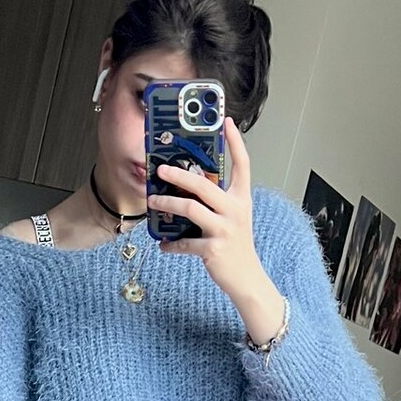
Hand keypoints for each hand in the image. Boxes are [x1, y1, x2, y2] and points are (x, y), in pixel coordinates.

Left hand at [149, 118, 285, 344]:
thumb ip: (217, 201)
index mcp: (241, 199)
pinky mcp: (213, 249)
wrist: (247, 279)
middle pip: (204, 184)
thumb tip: (188, 186)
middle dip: (179, 175)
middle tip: (160, 170)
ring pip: (191, 209)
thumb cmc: (236, 246)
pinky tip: (162, 244)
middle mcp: (235, 211)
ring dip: (168, 204)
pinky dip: (171, 244)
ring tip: (153, 201)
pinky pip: (185, 242)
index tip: (226, 122)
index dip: (235, 142)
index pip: (242, 165)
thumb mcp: (233, 218)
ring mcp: (224, 230)